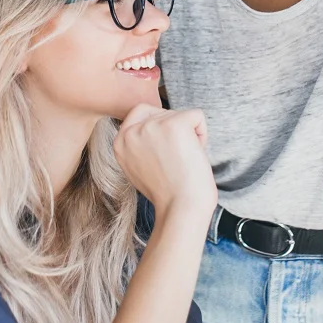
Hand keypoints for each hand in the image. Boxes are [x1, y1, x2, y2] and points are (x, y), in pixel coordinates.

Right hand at [113, 103, 215, 222]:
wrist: (181, 210)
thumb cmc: (168, 193)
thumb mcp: (138, 167)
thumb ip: (139, 145)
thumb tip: (154, 125)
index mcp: (119, 142)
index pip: (140, 113)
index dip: (160, 130)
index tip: (164, 155)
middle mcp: (131, 131)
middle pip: (163, 112)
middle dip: (175, 133)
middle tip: (175, 161)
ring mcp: (152, 125)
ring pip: (181, 115)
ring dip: (189, 137)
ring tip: (184, 162)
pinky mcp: (175, 124)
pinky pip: (197, 116)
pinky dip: (203, 134)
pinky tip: (195, 155)